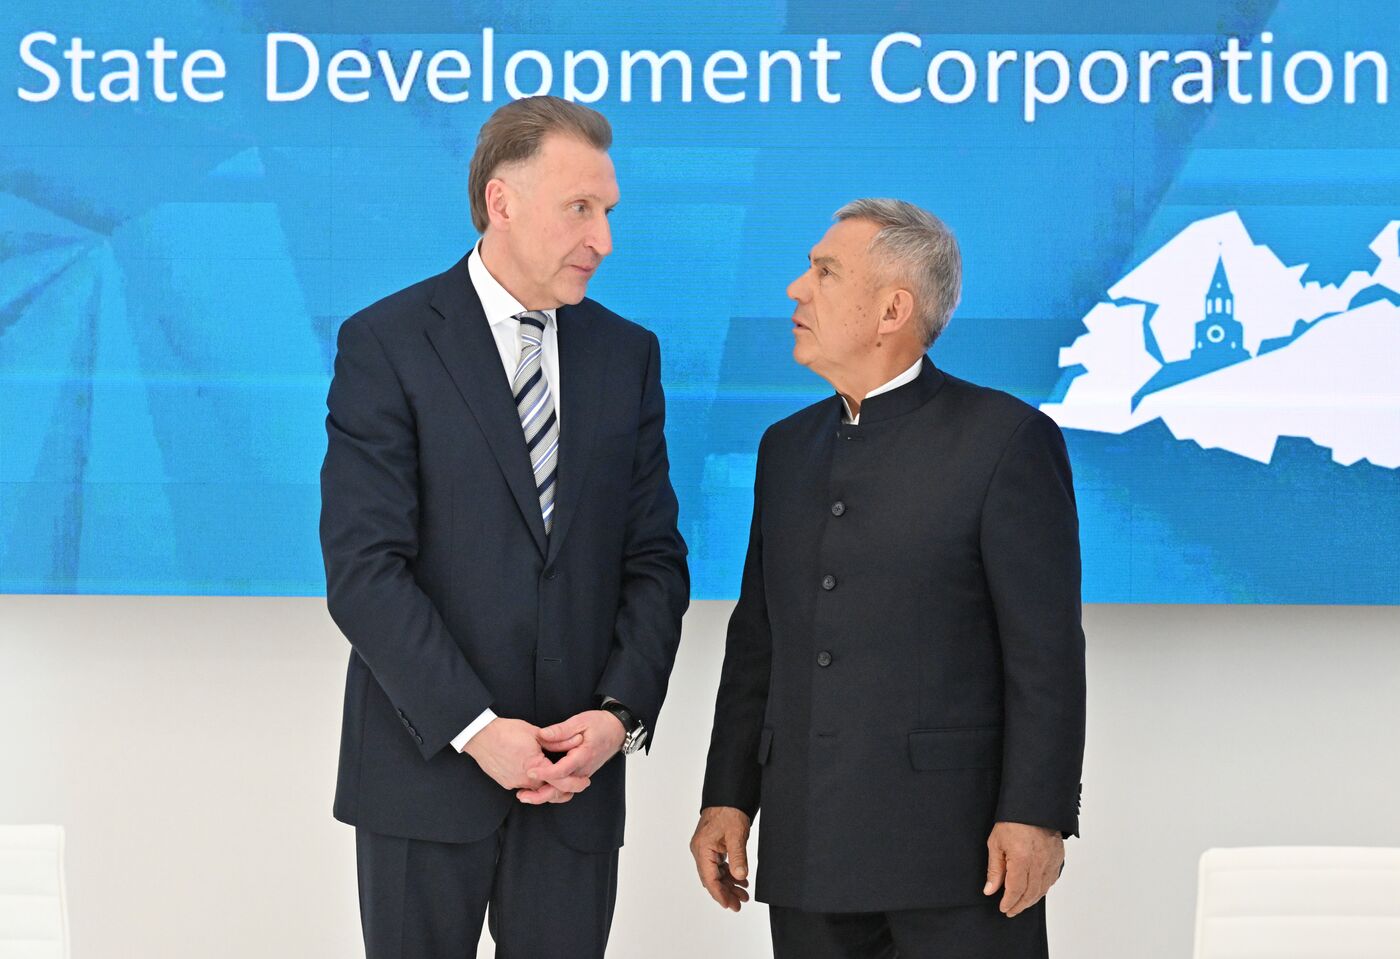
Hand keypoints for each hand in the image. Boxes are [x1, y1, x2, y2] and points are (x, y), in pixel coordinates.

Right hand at [461, 717, 588, 793]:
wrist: (480, 736)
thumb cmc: (507, 731)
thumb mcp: (536, 733)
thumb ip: (556, 741)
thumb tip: (575, 741)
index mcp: (535, 766)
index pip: (561, 781)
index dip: (575, 782)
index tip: (584, 781)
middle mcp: (525, 779)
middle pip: (550, 791)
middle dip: (563, 790)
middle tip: (575, 786)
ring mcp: (514, 783)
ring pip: (537, 791)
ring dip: (548, 787)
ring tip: (558, 781)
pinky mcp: (506, 783)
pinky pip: (524, 787)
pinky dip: (533, 783)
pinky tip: (537, 775)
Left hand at [517, 709, 625, 803]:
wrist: (617, 731)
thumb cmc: (600, 724)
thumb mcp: (580, 721)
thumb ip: (561, 730)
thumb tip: (542, 735)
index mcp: (583, 755)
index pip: (563, 770)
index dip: (545, 773)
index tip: (530, 772)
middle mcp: (584, 769)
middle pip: (562, 788)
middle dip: (541, 795)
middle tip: (522, 795)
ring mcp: (583, 774)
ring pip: (563, 791)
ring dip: (545, 796)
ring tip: (525, 795)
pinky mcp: (580, 774)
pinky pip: (566, 787)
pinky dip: (552, 791)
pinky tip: (538, 789)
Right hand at [689, 806, 751, 911]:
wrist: (728, 796)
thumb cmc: (729, 811)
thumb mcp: (736, 835)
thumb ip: (738, 857)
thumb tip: (740, 877)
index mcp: (702, 849)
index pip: (709, 879)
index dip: (720, 894)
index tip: (730, 905)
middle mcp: (700, 851)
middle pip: (711, 879)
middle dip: (726, 892)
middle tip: (740, 903)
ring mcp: (704, 849)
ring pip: (715, 874)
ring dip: (728, 884)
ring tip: (744, 894)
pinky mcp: (711, 847)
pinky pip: (718, 866)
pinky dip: (728, 874)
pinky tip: (740, 880)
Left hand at [983, 821, 1064, 916]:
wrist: (1033, 805)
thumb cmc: (1012, 821)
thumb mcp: (996, 843)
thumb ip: (994, 870)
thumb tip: (990, 890)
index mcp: (1022, 859)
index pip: (1016, 890)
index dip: (1010, 902)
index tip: (1004, 908)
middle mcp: (1039, 863)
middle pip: (1031, 893)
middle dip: (1020, 905)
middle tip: (1011, 911)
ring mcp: (1051, 861)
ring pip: (1043, 889)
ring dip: (1032, 899)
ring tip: (1021, 904)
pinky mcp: (1058, 857)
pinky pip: (1052, 879)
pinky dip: (1043, 888)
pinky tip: (1036, 890)